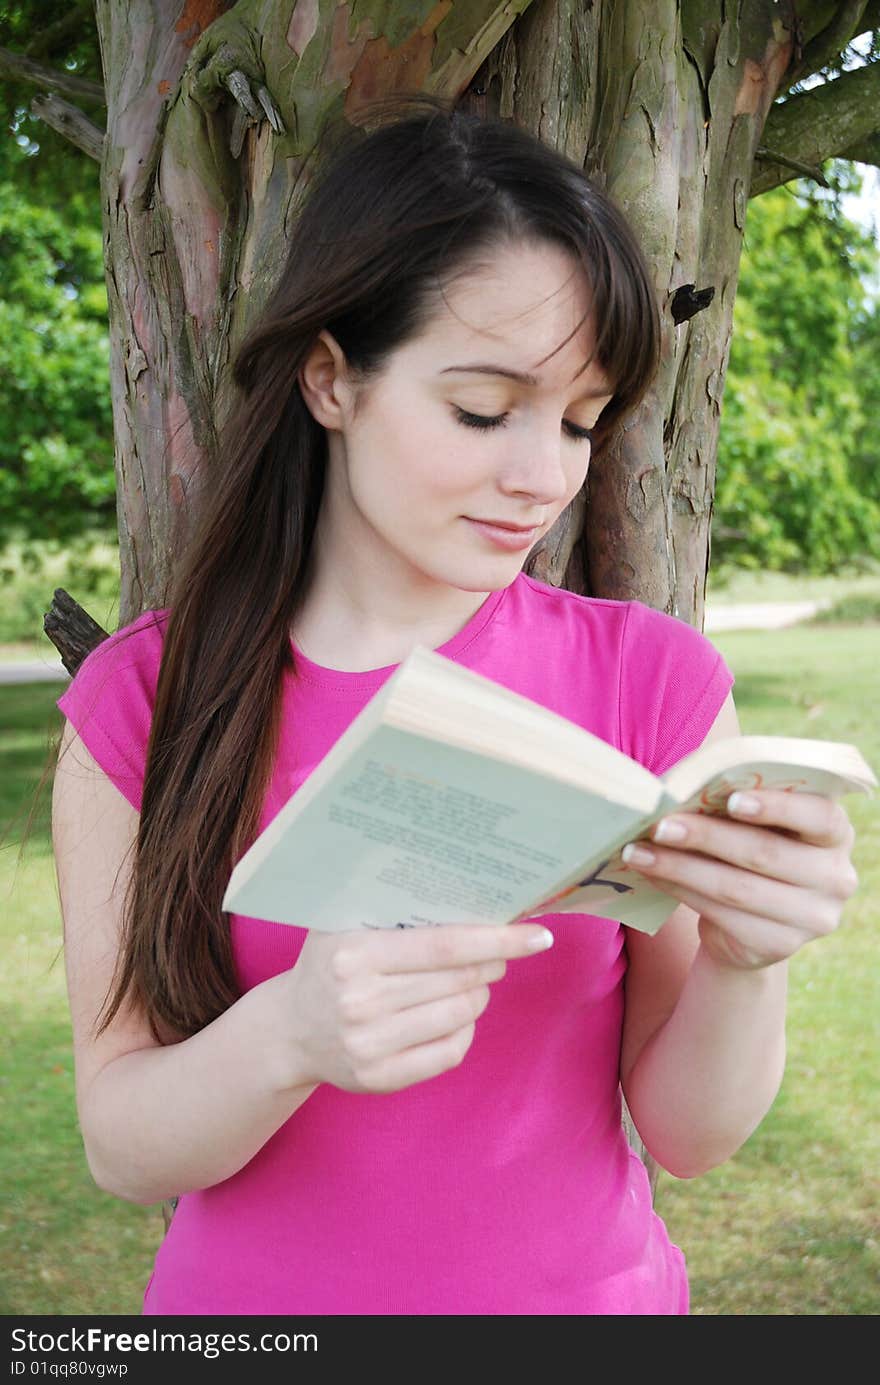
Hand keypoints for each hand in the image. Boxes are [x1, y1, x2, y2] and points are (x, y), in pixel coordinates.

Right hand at [272, 922, 553, 1094]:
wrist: (290, 1029)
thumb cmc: (329, 962)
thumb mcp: (343, 922)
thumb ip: (392, 904)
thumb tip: (468, 887)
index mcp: (354, 954)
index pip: (445, 945)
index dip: (497, 940)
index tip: (538, 936)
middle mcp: (360, 1001)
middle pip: (459, 980)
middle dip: (492, 963)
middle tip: (500, 953)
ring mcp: (370, 1044)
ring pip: (461, 1015)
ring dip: (478, 993)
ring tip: (472, 980)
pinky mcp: (380, 1079)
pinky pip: (451, 1052)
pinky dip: (465, 1029)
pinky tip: (455, 1014)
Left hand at [621, 790, 857, 969]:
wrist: (752, 923)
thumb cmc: (750, 848)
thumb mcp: (757, 825)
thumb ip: (739, 805)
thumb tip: (680, 791)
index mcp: (836, 834)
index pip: (820, 817)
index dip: (778, 807)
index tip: (731, 799)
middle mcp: (836, 878)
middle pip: (765, 853)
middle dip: (706, 836)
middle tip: (659, 824)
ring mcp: (812, 918)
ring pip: (736, 888)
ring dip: (680, 866)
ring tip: (637, 851)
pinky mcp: (779, 945)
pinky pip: (721, 914)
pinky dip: (680, 890)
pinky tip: (652, 875)